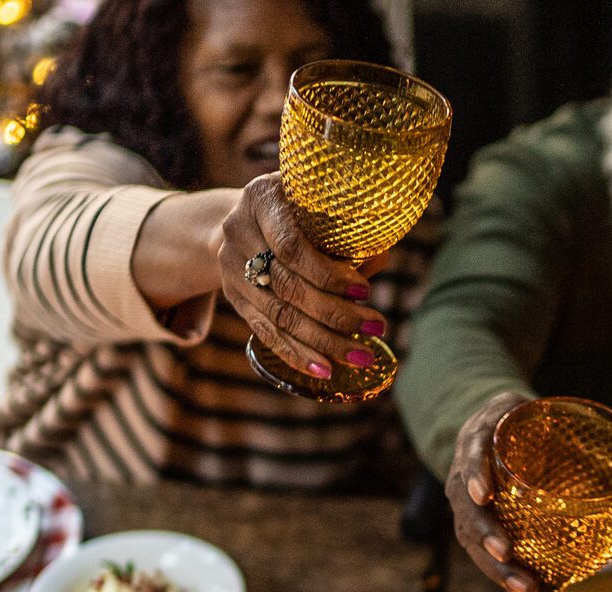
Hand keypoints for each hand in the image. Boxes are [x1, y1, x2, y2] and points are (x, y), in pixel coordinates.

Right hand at [218, 174, 387, 383]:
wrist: (248, 219)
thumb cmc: (299, 212)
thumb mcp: (318, 208)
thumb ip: (345, 234)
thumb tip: (379, 258)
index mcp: (261, 200)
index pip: (291, 247)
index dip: (328, 274)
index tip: (365, 292)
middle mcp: (238, 232)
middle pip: (288, 286)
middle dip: (336, 314)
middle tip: (377, 327)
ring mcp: (232, 268)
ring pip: (279, 315)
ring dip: (324, 341)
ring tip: (361, 356)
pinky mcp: (235, 298)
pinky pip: (266, 332)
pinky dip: (296, 354)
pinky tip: (324, 371)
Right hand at [445, 392, 611, 591]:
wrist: (507, 429)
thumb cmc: (538, 430)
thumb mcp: (565, 433)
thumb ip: (604, 461)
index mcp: (487, 436)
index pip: (472, 451)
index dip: (474, 472)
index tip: (483, 495)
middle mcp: (467, 471)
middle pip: (468, 507)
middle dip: (486, 536)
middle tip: (508, 555)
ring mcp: (467, 502)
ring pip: (471, 539)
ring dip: (498, 569)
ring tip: (529, 591)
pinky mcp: (475, 525)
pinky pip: (484, 554)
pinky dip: (506, 576)